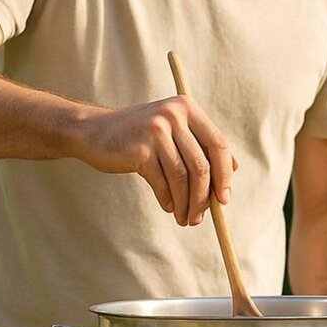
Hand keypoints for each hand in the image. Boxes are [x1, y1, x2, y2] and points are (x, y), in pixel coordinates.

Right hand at [77, 96, 237, 225]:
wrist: (93, 131)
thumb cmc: (139, 136)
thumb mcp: (172, 132)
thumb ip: (201, 145)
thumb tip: (233, 170)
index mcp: (187, 108)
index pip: (218, 144)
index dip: (224, 175)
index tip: (224, 200)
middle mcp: (173, 114)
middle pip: (202, 165)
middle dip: (204, 198)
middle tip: (200, 218)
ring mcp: (155, 130)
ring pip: (183, 177)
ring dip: (186, 204)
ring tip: (185, 218)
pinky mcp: (139, 149)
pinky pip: (162, 182)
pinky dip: (168, 199)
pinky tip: (169, 206)